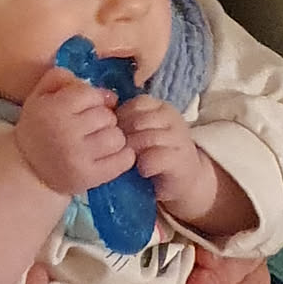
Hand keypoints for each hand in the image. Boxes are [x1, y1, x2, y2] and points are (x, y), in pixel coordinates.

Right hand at [13, 68, 134, 195]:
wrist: (26, 167)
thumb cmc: (38, 127)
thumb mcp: (40, 95)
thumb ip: (62, 78)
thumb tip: (105, 92)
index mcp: (53, 109)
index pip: (91, 94)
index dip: (93, 100)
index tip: (84, 110)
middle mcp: (65, 132)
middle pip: (107, 116)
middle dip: (103, 119)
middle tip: (91, 128)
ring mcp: (77, 156)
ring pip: (117, 138)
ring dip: (112, 138)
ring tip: (99, 142)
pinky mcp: (88, 177)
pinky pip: (124, 160)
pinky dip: (123, 156)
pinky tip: (110, 155)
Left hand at [114, 95, 216, 216]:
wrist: (183, 179)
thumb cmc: (154, 153)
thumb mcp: (141, 131)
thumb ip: (126, 121)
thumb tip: (100, 117)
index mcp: (161, 107)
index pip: (136, 104)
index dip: (122, 119)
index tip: (117, 134)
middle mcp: (173, 118)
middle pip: (139, 121)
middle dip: (124, 137)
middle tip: (119, 151)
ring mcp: (179, 138)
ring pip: (147, 138)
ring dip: (132, 152)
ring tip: (128, 161)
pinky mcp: (180, 159)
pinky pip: (155, 157)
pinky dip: (145, 165)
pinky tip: (143, 171)